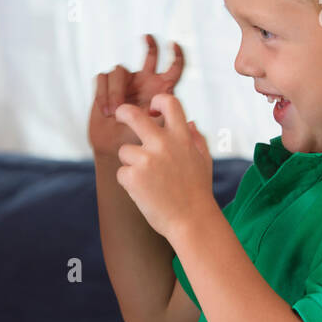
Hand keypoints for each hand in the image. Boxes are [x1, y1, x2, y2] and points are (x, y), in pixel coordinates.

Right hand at [88, 34, 184, 158]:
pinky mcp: (106, 86)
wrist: (115, 148)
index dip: (177, 55)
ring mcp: (126, 82)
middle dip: (151, 45)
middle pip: (150, 55)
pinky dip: (103, 94)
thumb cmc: (138, 142)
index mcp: (161, 89)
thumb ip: (168, 122)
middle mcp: (145, 81)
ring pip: (119, 70)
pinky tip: (105, 111)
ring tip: (114, 113)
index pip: (174, 68)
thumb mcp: (156, 133)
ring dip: (115, 91)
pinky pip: (102, 78)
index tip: (174, 44)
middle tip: (148, 37)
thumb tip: (187, 120)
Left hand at [113, 93, 214, 240]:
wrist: (191, 221)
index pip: (169, 102)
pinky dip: (129, 182)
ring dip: (131, 163)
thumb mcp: (203, 161)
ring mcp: (146, 160)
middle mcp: (163, 144)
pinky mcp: (132, 177)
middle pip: (132, 115)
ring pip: (124, 151)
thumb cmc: (198, 192)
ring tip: (149, 181)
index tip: (152, 108)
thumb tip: (189, 122)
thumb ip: (195, 139)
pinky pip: (122, 172)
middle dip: (122, 112)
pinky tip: (144, 192)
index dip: (158, 100)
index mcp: (181, 137)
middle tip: (119, 114)